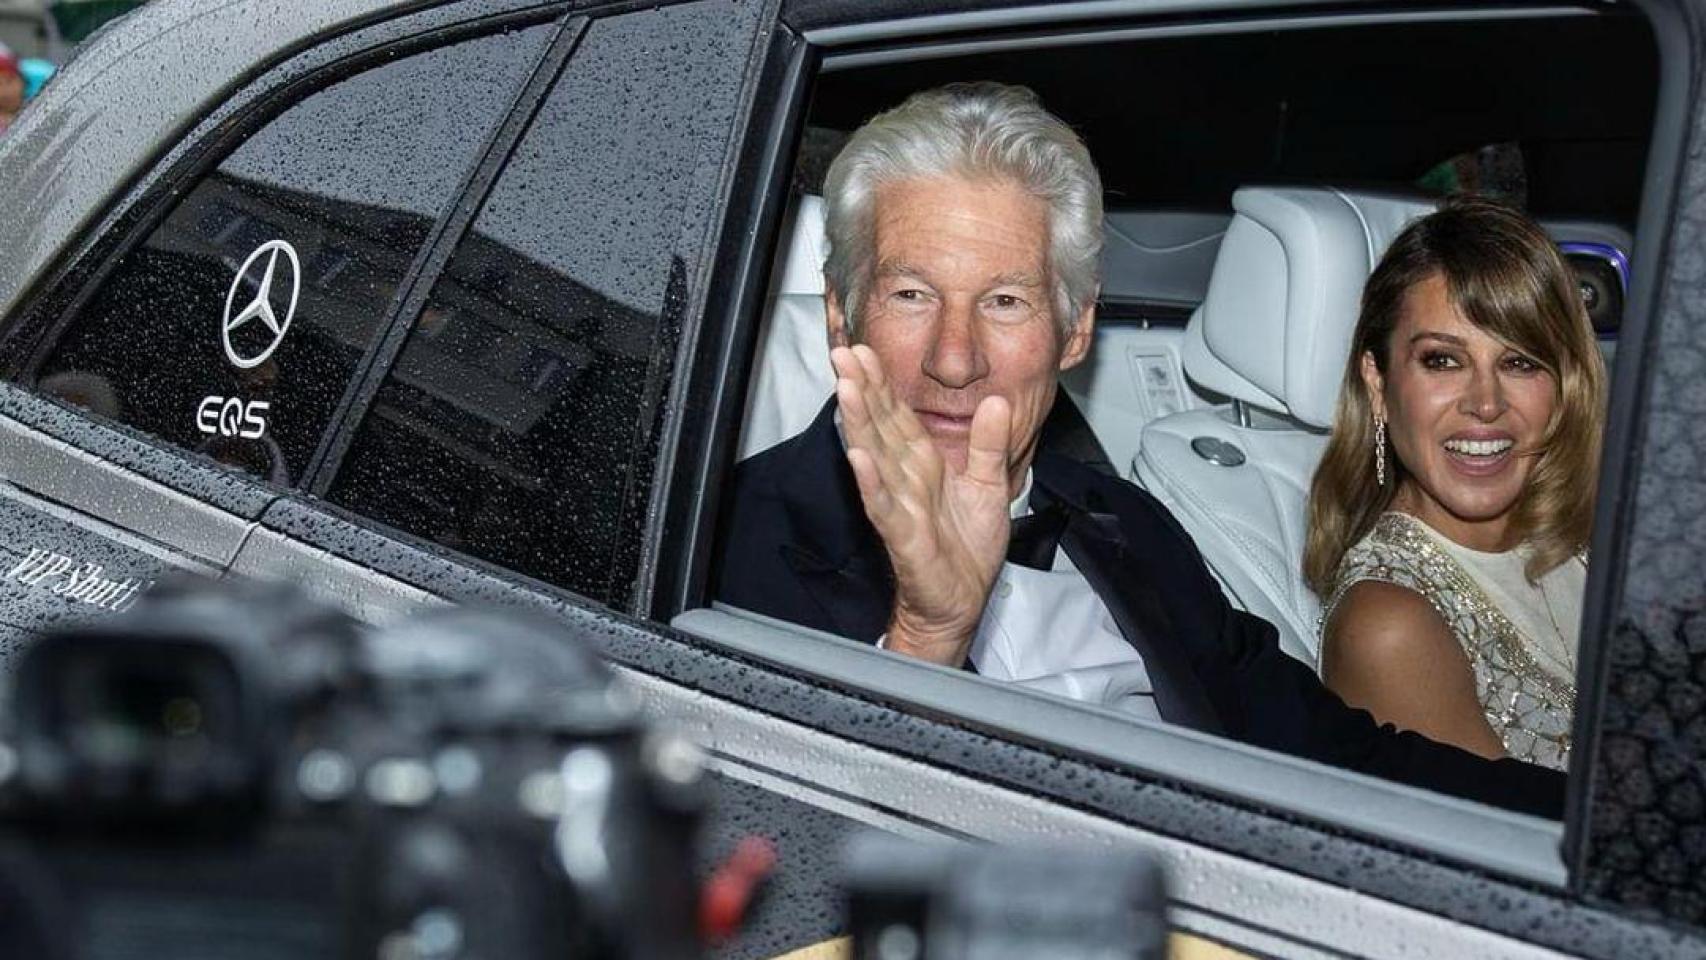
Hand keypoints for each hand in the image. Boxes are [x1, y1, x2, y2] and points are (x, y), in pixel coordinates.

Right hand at [831, 344, 1013, 665]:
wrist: (962, 599)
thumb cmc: (966, 547)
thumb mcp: (989, 485)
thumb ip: (990, 444)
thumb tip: (997, 401)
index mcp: (923, 463)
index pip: (897, 414)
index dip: (881, 382)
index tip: (864, 350)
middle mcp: (905, 479)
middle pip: (879, 426)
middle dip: (862, 389)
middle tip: (844, 354)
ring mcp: (900, 505)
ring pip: (875, 457)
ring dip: (860, 424)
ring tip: (847, 391)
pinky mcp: (903, 535)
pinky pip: (884, 506)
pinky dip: (872, 482)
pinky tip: (859, 458)